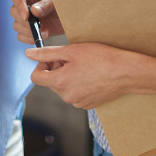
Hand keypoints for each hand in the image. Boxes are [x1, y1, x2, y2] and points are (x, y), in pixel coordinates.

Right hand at [10, 0, 63, 43]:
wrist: (73, 14)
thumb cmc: (65, 1)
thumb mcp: (57, 0)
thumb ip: (46, 4)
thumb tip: (33, 11)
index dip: (20, 6)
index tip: (27, 17)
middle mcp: (26, 2)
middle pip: (14, 11)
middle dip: (25, 21)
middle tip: (39, 26)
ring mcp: (27, 16)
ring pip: (16, 25)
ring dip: (28, 31)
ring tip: (44, 31)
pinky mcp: (29, 28)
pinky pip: (21, 36)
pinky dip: (29, 38)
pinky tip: (41, 36)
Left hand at [24, 43, 139, 109]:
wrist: (126, 73)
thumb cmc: (101, 58)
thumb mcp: (71, 50)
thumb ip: (47, 53)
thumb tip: (28, 54)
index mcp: (59, 83)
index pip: (36, 77)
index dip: (41, 65)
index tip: (53, 57)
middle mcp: (66, 96)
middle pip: (50, 82)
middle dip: (56, 69)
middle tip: (72, 58)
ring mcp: (78, 102)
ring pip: (63, 88)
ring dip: (67, 76)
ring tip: (83, 65)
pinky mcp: (88, 105)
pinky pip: (75, 93)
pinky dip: (78, 84)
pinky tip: (91, 74)